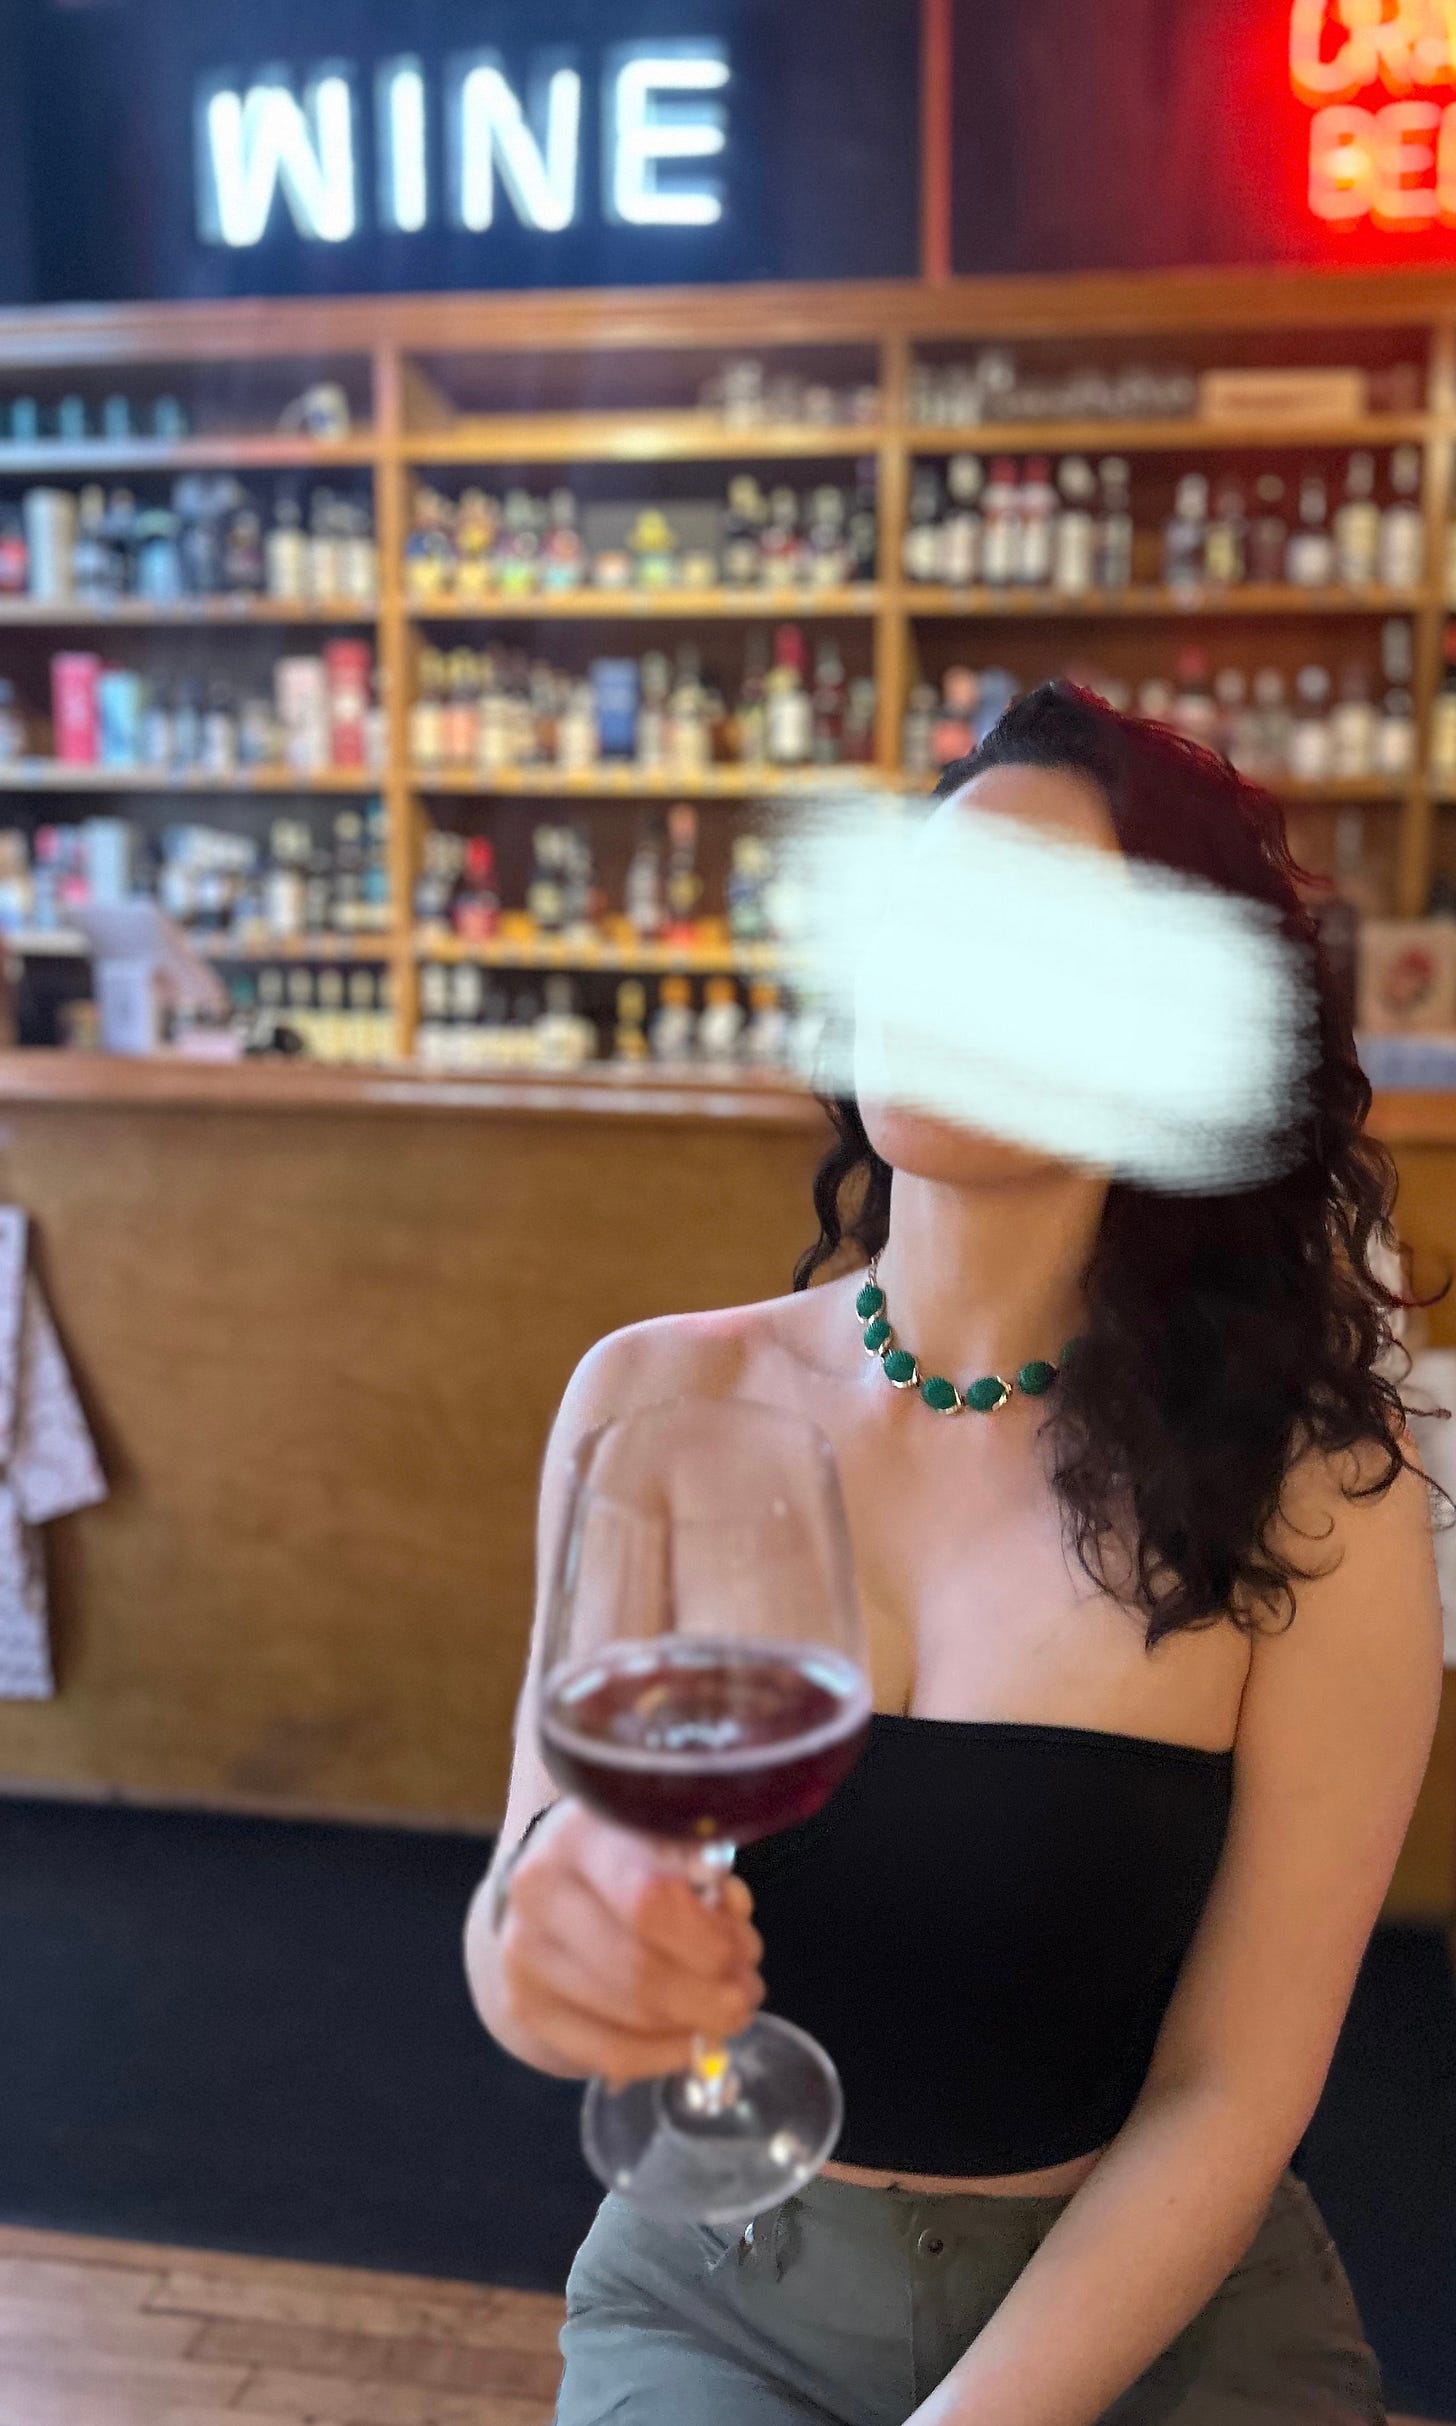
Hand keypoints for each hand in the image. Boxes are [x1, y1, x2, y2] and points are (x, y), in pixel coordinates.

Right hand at [492, 1799, 765, 2088]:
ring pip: (631, 2015)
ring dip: (696, 2023)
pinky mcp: (525, 2005)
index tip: (744, 1950)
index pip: (650, 1900)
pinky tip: (689, 2040)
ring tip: (724, 2009)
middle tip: (747, 1992)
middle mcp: (540, 1891)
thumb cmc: (630, 1862)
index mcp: (584, 1836)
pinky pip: (611, 2053)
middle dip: (713, 1991)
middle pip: (641, 1968)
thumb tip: (732, 1915)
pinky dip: (665, 2055)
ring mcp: (524, 1953)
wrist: (555, 1891)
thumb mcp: (668, 1845)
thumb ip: (706, 1875)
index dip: (710, 1938)